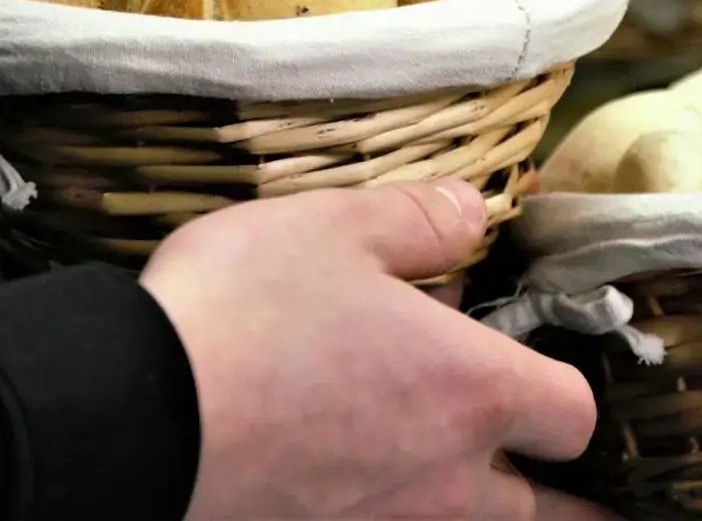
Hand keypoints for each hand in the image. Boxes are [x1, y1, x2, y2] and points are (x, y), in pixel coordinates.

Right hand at [141, 180, 614, 519]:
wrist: (128, 420)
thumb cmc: (241, 314)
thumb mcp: (335, 228)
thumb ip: (420, 220)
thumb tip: (474, 210)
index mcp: (471, 391)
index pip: (573, 414)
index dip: (564, 389)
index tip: (535, 366)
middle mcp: (443, 481)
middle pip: (536, 510)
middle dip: (538, 486)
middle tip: (529, 465)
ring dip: (465, 505)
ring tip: (434, 472)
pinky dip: (383, 514)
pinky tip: (354, 484)